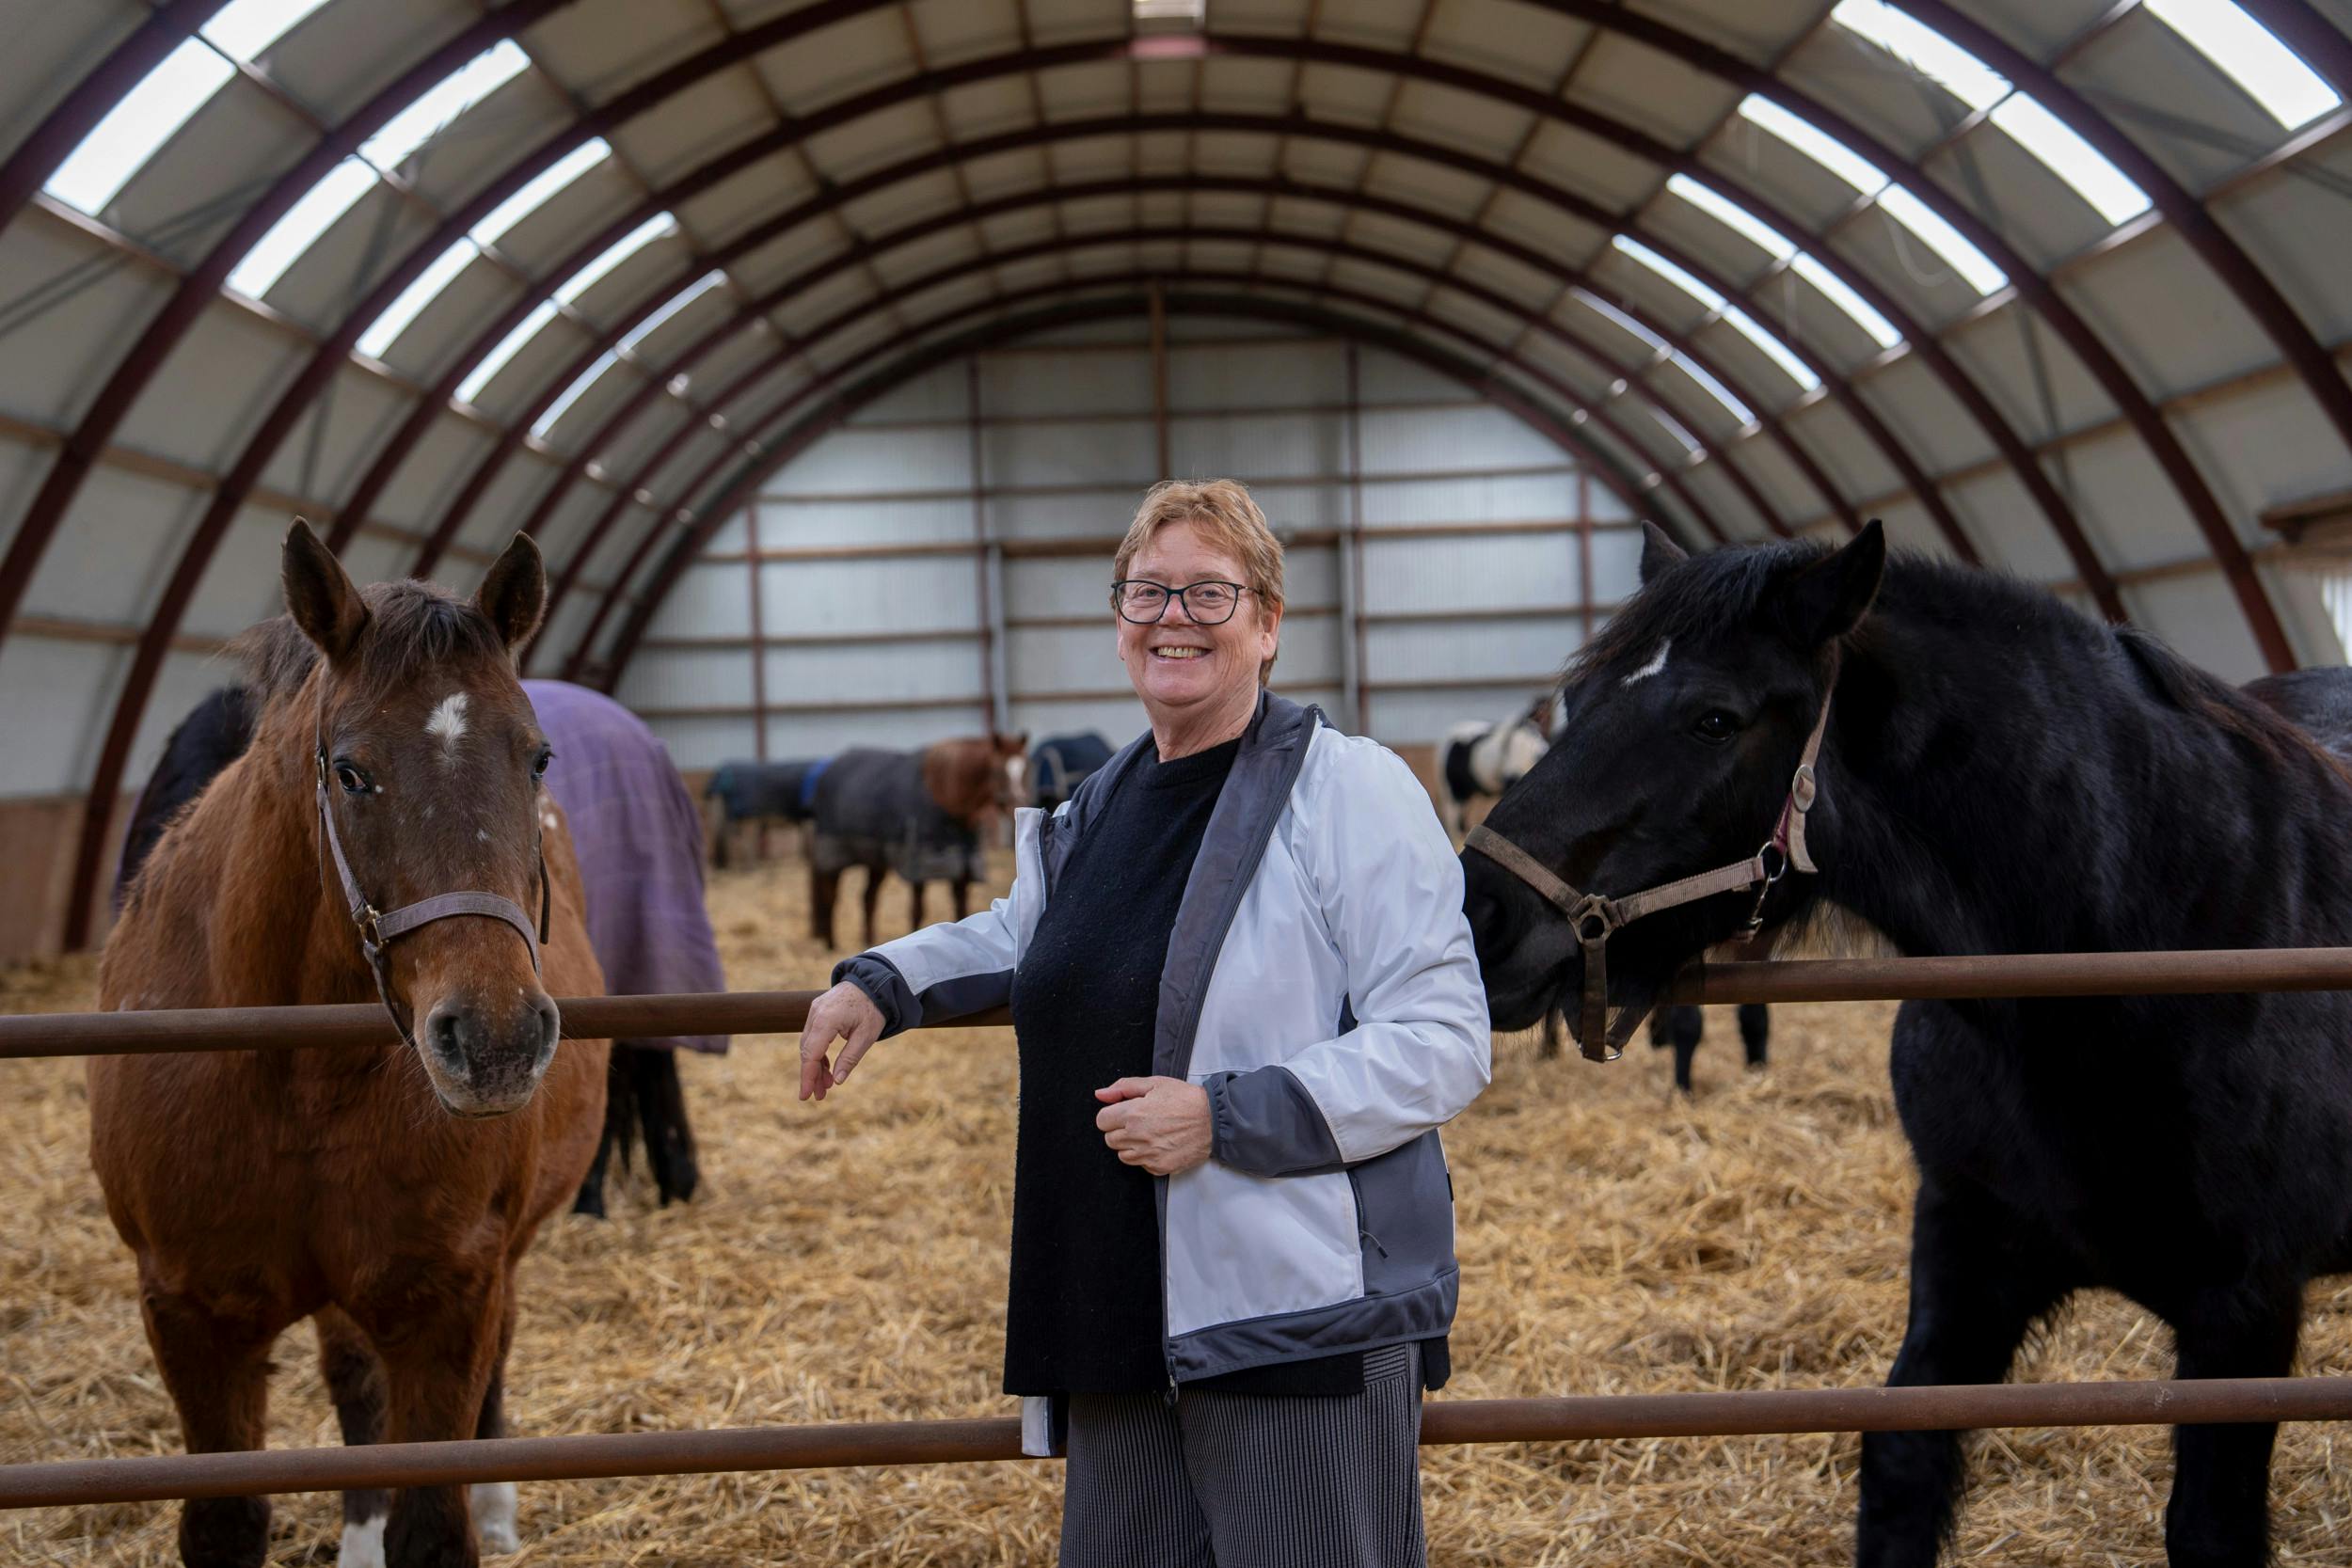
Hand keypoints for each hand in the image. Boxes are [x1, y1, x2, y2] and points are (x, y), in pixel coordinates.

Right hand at [800, 981, 884, 1101]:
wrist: (874, 982)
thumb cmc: (873, 1008)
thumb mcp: (866, 1036)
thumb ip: (850, 1058)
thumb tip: (838, 1081)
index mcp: (827, 1019)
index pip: (811, 1053)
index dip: (808, 1077)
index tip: (805, 1096)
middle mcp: (815, 1014)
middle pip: (807, 1051)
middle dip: (812, 1075)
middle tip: (819, 1096)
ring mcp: (814, 1011)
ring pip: (808, 1045)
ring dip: (815, 1066)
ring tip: (826, 1086)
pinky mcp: (817, 1012)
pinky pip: (813, 1036)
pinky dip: (818, 1053)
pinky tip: (826, 1068)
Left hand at [1093, 1076, 1211, 1174]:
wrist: (1214, 1120)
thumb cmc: (1186, 1099)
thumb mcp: (1155, 1083)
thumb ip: (1123, 1087)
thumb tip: (1100, 1094)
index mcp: (1133, 1113)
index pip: (1101, 1121)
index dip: (1112, 1115)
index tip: (1124, 1112)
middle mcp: (1137, 1136)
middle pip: (1110, 1139)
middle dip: (1120, 1130)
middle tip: (1139, 1122)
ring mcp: (1148, 1154)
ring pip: (1122, 1155)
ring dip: (1131, 1145)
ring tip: (1150, 1134)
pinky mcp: (1159, 1167)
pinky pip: (1141, 1165)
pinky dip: (1146, 1157)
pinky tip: (1159, 1144)